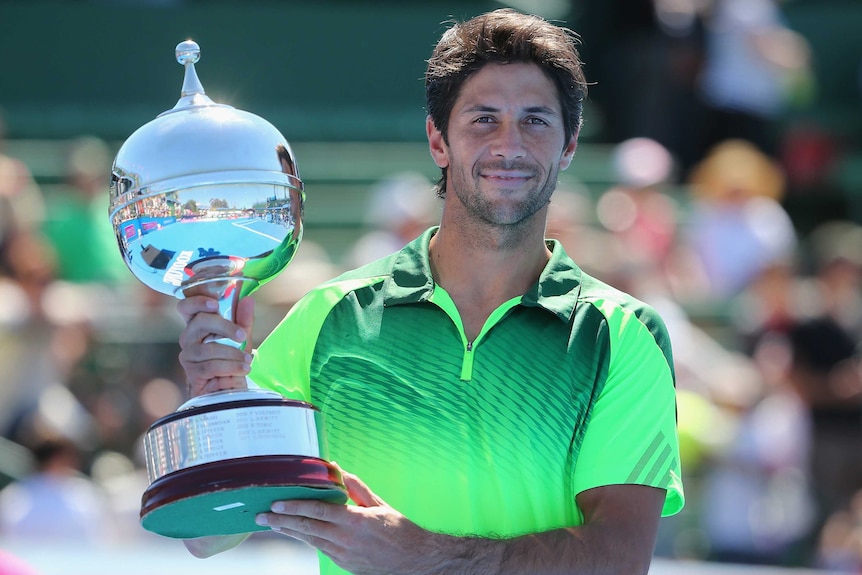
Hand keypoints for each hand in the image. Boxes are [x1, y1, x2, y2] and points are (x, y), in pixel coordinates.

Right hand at [177, 294, 255, 396]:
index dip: (197, 302)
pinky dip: (230, 367)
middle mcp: (189, 337)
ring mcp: (188, 355)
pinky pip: (211, 366)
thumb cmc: (233, 360)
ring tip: (247, 360)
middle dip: (225, 327)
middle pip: (200, 322)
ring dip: (232, 354)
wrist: (230, 388)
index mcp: (198, 325)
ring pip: (208, 348)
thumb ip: (244, 319)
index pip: (186, 307)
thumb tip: (248, 299)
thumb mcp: (242, 338)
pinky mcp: (192, 372)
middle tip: (243, 336)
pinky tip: (242, 369)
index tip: (215, 304)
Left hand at [255, 466, 447, 574]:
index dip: (294, 507)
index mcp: (355, 521)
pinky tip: (294, 531)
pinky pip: (319, 547)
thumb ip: (357, 488)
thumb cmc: (398, 529)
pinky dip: (305, 538)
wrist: (412, 561)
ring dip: (288, 530)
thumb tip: (338, 470)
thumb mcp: (379, 504)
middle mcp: (345, 539)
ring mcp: (343, 554)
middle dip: (281, 521)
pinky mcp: (343, 563)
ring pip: (309, 539)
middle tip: (260, 516)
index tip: (276, 504)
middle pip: (307, 528)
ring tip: (270, 523)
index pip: (318, 511)